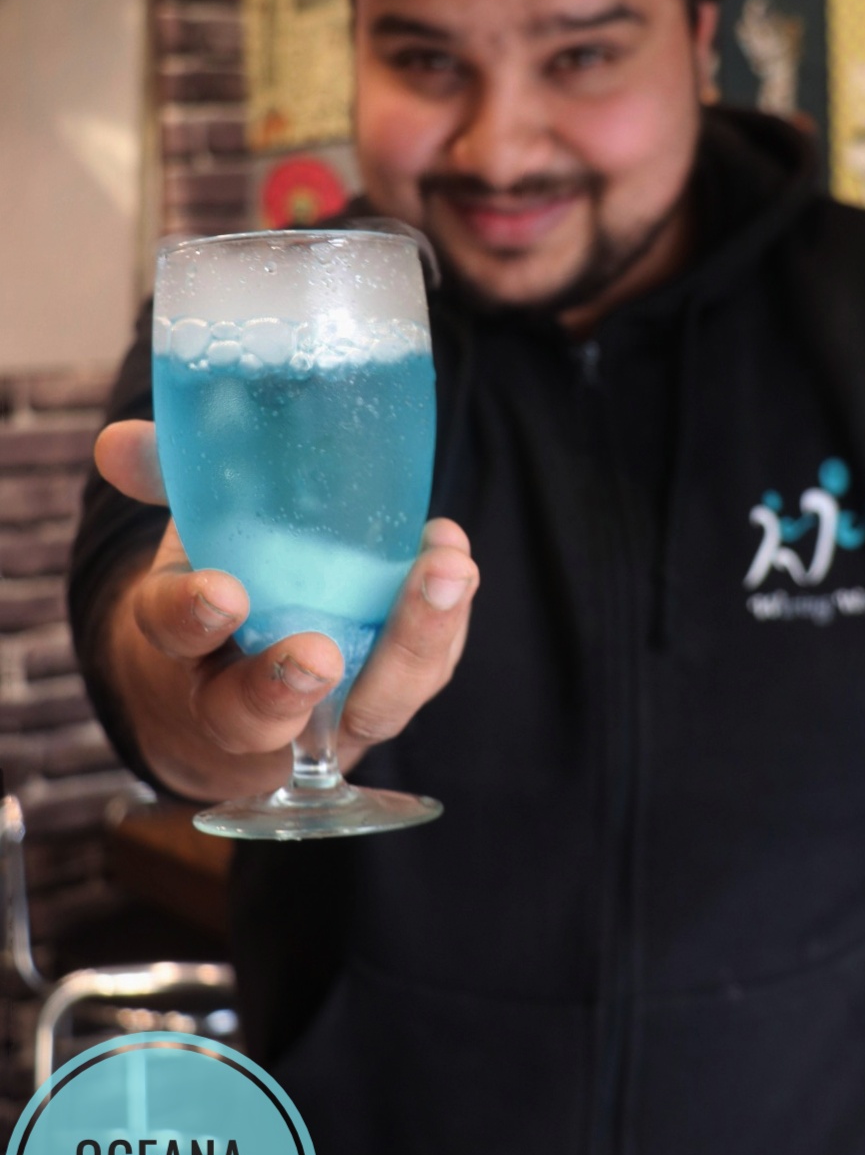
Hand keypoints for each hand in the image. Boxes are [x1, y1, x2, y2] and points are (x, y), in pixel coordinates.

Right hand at [94, 419, 478, 799]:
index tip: (225, 591)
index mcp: (184, 638)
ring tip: (443, 575)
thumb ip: (169, 473)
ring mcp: (323, 710)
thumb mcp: (194, 525)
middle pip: (255, 713)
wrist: (246, 666)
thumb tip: (117, 441)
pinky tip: (457, 565)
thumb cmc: (221, 575)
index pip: (173, 634)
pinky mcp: (384, 700)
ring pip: (365, 707)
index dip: (194, 617)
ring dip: (409, 646)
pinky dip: (445, 623)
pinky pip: (420, 675)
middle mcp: (241, 693)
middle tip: (320, 655)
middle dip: (284, 686)